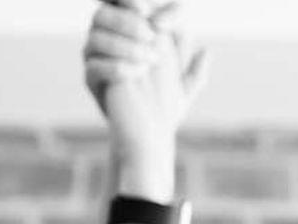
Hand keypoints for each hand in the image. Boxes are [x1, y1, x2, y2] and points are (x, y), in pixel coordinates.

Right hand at [85, 0, 208, 162]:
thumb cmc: (165, 106)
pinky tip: (138, 72)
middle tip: (153, 35)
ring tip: (151, 59)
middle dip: (128, 20)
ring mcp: (97, 59)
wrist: (148, 136)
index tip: (160, 20)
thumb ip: (194, 67)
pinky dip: (117, 65)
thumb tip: (205, 51)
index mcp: (131, 34)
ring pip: (96, 35)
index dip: (137, 4)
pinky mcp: (91, 80)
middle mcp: (110, 41)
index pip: (126, 5)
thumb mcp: (185, 85)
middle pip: (103, 12)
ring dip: (125, 43)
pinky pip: (94, 65)